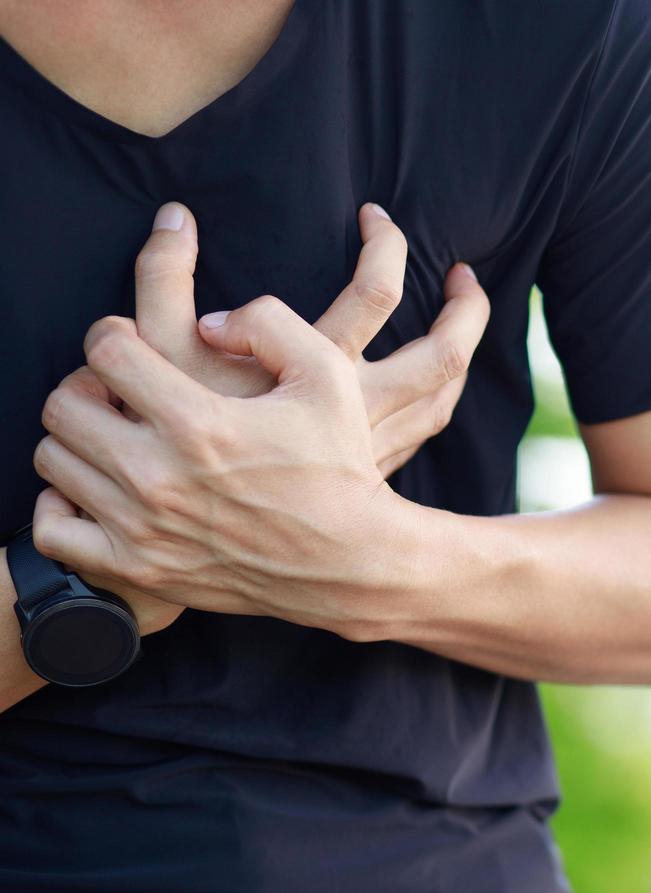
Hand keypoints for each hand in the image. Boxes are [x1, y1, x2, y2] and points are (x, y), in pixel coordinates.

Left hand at [31, 298, 423, 638]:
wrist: (352, 559)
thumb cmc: (340, 464)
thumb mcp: (329, 375)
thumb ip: (269, 323)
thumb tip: (207, 322)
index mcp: (198, 421)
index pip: (106, 352)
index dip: (112, 334)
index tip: (130, 342)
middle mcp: (159, 475)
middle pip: (64, 404)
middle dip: (86, 383)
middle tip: (118, 389)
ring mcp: (143, 527)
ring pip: (55, 460)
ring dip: (78, 437)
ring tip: (116, 435)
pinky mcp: (139, 568)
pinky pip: (54, 530)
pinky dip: (61, 505)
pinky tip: (99, 489)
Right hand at [133, 200, 490, 478]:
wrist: (190, 525)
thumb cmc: (171, 437)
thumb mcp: (154, 350)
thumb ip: (163, 277)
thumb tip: (177, 217)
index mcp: (321, 372)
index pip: (377, 292)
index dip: (384, 244)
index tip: (374, 216)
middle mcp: (359, 413)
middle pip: (443, 355)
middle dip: (465, 310)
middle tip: (463, 274)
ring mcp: (370, 449)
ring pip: (440, 398)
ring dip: (460, 352)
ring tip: (461, 315)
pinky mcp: (366, 475)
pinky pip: (423, 429)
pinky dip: (436, 396)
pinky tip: (428, 382)